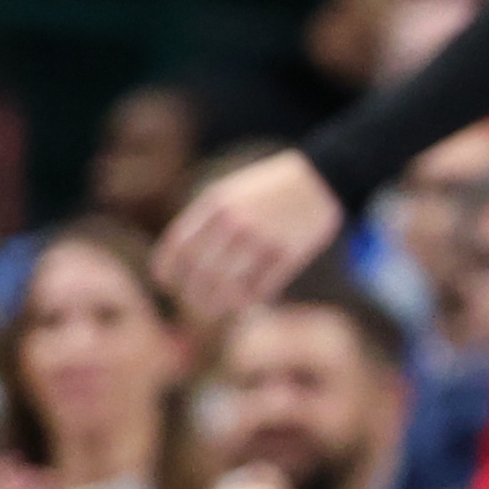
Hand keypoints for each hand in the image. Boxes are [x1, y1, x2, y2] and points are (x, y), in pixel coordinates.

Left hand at [160, 149, 347, 323]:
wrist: (321, 179)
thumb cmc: (269, 190)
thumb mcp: (230, 193)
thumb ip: (204, 222)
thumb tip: (180, 262)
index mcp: (216, 204)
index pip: (178, 248)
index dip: (167, 272)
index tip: (168, 284)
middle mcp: (236, 222)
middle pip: (201, 273)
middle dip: (192, 296)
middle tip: (194, 304)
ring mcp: (264, 238)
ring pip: (229, 287)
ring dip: (219, 305)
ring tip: (217, 309)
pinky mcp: (289, 253)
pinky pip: (260, 288)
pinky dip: (249, 300)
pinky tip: (247, 300)